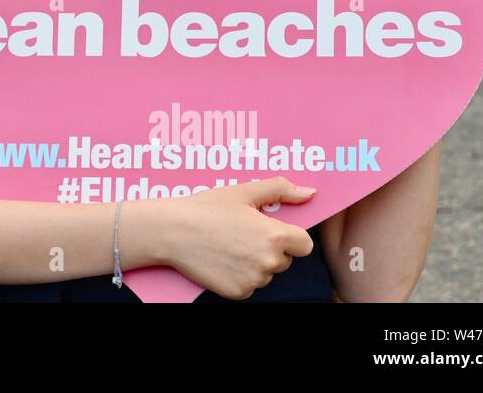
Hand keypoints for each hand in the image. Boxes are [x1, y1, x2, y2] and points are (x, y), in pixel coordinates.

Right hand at [159, 177, 315, 299]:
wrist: (172, 231)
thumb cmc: (207, 208)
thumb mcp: (243, 191)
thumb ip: (280, 189)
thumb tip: (309, 192)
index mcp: (275, 234)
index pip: (304, 244)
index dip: (290, 236)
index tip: (270, 230)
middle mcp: (269, 261)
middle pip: (284, 259)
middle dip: (269, 249)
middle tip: (241, 234)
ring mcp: (254, 279)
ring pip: (266, 273)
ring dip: (255, 263)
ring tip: (228, 246)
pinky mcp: (238, 293)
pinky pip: (249, 286)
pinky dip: (239, 276)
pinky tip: (222, 260)